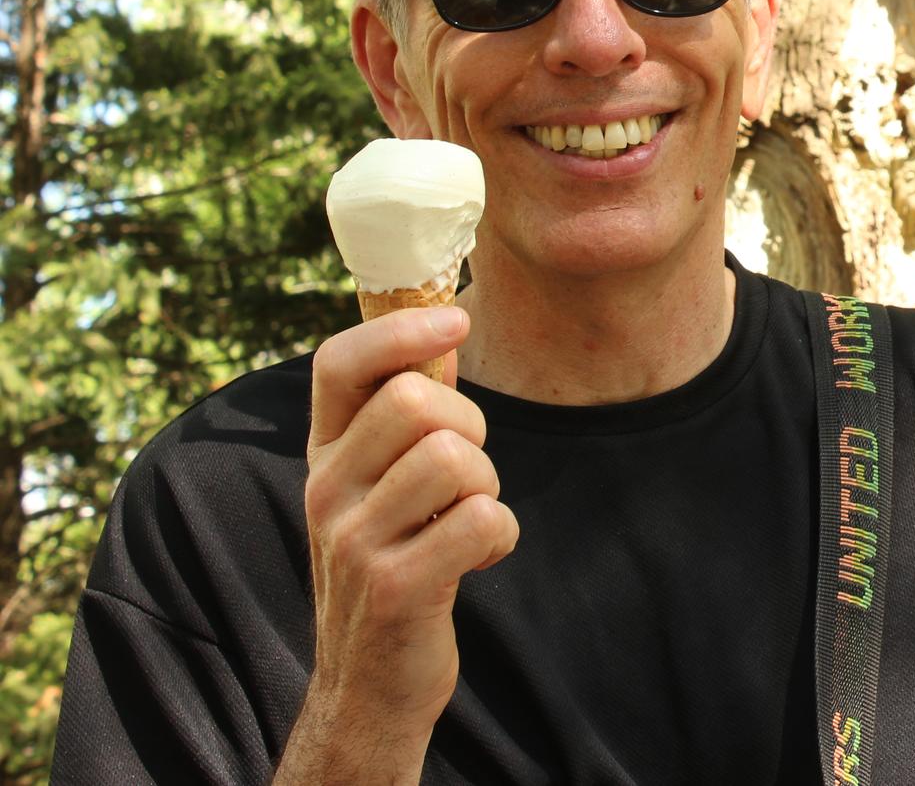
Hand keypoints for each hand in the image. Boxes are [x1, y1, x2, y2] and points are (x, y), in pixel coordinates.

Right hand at [274, 307, 518, 783]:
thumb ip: (400, 417)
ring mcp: (354, 541)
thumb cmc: (394, 561)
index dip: (400, 330)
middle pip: (414, 401)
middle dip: (470, 427)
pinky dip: (500, 536)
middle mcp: (326, 490)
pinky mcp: (396, 587)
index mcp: (323, 455)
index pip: (338, 363)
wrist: (370, 682)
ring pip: (452, 458)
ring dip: (487, 485)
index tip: (456, 323)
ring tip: (467, 519)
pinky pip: (480, 520)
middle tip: (467, 474)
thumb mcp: (377, 486)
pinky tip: (478, 558)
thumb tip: (444, 329)